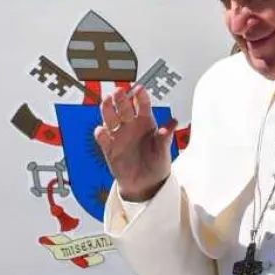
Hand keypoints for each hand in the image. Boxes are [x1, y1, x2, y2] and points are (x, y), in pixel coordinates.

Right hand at [94, 85, 176, 203]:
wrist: (145, 185)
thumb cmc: (156, 165)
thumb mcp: (164, 151)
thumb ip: (165, 136)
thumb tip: (173, 122)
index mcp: (146, 122)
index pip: (142, 105)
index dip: (140, 96)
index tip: (139, 89)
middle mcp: (131, 126)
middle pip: (123, 107)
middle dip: (121, 98)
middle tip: (119, 91)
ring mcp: (119, 135)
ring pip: (110, 118)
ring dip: (107, 109)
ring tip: (107, 102)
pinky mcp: (109, 148)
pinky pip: (103, 138)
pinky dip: (101, 133)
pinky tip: (103, 131)